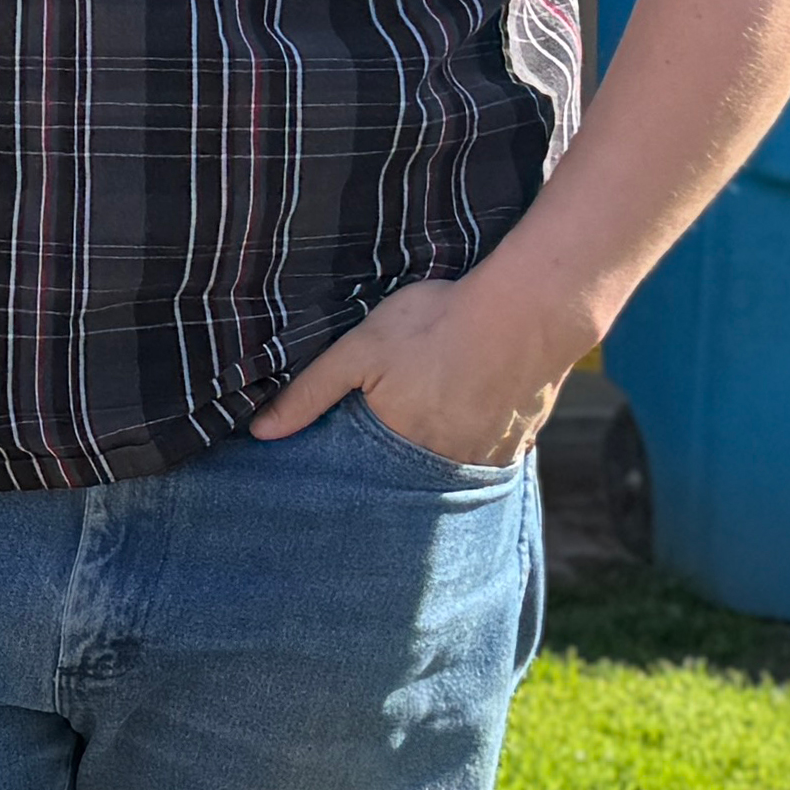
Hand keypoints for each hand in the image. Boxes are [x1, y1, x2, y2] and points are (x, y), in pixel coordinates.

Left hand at [247, 268, 585, 469]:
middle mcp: (445, 464)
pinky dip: (477, 445)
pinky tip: (471, 419)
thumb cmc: (438, 323)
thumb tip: (261, 432)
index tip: (348, 459)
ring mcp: (488, 457)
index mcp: (400, 447)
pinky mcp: (521, 442)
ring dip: (437, 457)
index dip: (356, 470)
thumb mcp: (360, 348)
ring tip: (431, 425)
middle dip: (396, 467)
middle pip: (410, 479)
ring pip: (451, 471)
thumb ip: (310, 391)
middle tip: (396, 434)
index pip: (366, 480)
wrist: (529, 309)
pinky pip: (490, 458)